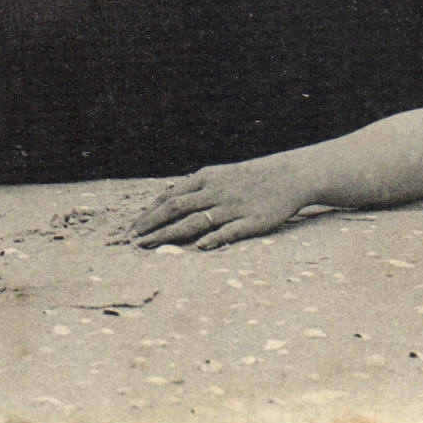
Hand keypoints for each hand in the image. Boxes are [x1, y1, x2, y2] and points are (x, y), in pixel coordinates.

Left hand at [131, 161, 309, 249]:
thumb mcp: (219, 174)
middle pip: (176, 208)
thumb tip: (165, 198)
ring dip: (170, 234)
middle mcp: (215, 191)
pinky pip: (230, 231)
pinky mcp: (253, 221)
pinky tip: (199, 248)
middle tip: (133, 240)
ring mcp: (233, 207)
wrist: (290, 175)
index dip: (149, 213)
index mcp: (206, 179)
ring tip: (151, 246)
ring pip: (196, 221)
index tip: (132, 228)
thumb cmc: (249, 178)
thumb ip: (195, 188)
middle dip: (152, 225)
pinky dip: (214, 238)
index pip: (170, 196)